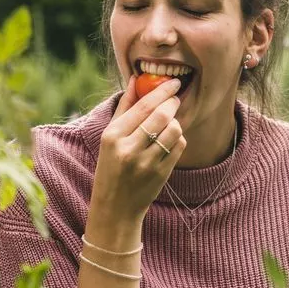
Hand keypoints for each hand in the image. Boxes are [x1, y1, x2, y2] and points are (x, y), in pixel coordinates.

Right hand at [89, 75, 185, 221]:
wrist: (115, 207)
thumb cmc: (111, 167)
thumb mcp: (109, 137)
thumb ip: (124, 107)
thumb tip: (135, 79)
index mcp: (113, 136)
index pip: (143, 106)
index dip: (162, 91)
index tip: (174, 82)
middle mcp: (129, 149)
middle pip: (162, 116)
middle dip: (172, 104)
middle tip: (174, 100)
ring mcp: (146, 163)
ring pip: (174, 130)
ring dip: (175, 123)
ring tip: (167, 125)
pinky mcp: (161, 174)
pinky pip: (179, 147)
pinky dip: (177, 140)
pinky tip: (167, 142)